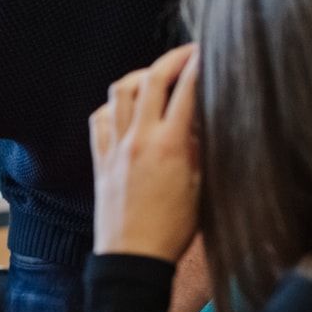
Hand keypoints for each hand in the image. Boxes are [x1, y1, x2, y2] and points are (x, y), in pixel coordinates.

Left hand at [90, 43, 201, 260]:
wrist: (133, 259)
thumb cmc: (174, 231)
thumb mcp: (202, 188)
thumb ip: (202, 149)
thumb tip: (205, 120)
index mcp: (169, 146)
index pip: (187, 90)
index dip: (201, 65)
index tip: (211, 52)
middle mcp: (139, 139)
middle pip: (151, 79)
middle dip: (172, 59)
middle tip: (188, 52)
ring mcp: (115, 148)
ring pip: (119, 91)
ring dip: (140, 76)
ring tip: (156, 76)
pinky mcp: (99, 160)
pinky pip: (100, 119)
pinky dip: (113, 105)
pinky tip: (126, 108)